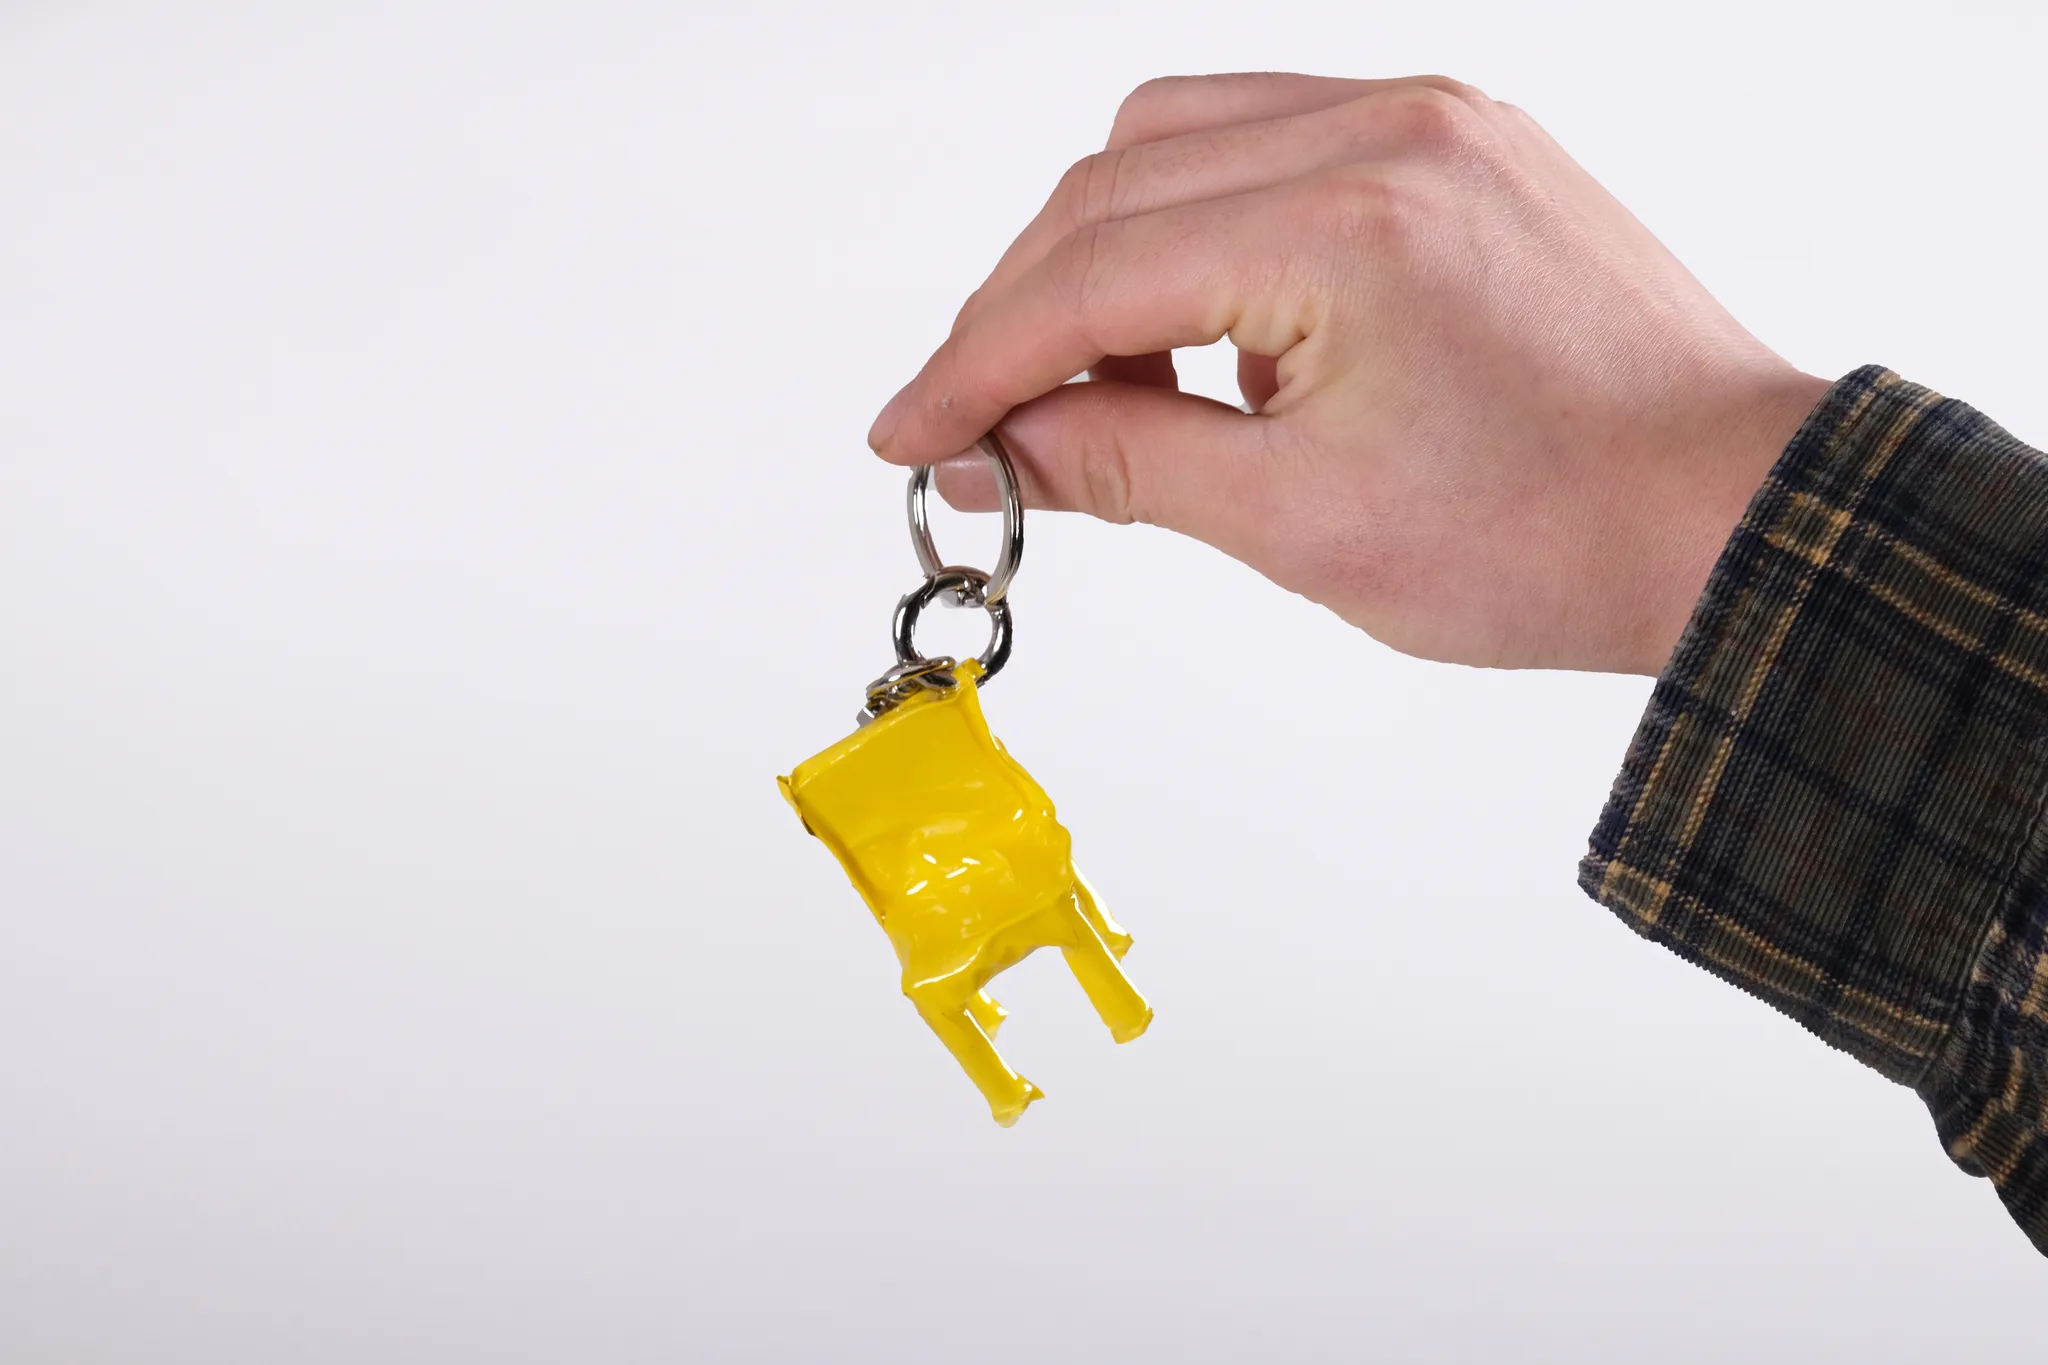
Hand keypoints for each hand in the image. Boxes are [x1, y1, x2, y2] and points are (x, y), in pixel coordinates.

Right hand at [866, 73, 1830, 674]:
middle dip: (1025, 311)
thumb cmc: (1556, 535)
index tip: (908, 436)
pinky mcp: (1453, 140)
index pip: (1091, 275)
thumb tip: (995, 451)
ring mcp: (1428, 119)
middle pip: (1114, 183)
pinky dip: (1201, 238)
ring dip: (1107, 262)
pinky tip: (1212, 343)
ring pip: (1178, 143)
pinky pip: (1269, 148)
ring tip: (1113, 400)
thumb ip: (1125, 466)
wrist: (1729, 517)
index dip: (974, 364)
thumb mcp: (1304, 525)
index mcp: (1348, 221)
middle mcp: (1386, 128)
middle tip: (987, 431)